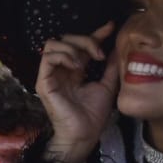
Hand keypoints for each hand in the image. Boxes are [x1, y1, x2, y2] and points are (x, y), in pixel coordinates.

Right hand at [37, 21, 119, 162]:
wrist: (84, 135)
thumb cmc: (93, 116)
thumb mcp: (107, 86)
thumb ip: (110, 67)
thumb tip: (118, 47)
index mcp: (75, 70)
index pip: (82, 44)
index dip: (95, 33)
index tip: (110, 27)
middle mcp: (61, 69)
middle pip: (66, 39)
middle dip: (85, 39)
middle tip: (99, 53)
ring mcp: (51, 75)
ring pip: (53, 43)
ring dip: (73, 46)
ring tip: (86, 61)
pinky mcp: (44, 82)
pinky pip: (48, 57)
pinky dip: (64, 55)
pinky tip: (77, 66)